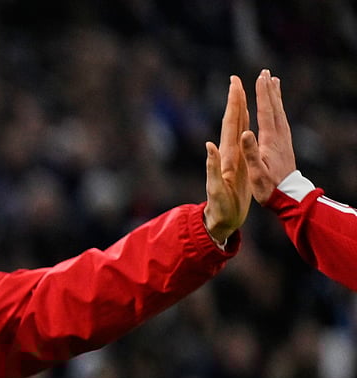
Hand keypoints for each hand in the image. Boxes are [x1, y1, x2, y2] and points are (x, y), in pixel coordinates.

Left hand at [203, 75, 251, 242]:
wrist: (220, 221)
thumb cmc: (220, 209)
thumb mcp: (216, 190)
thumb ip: (211, 169)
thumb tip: (208, 146)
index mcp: (226, 157)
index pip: (230, 125)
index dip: (233, 105)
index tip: (235, 84)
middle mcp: (227, 154)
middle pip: (232, 122)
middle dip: (235, 100)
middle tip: (236, 79)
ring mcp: (232, 158)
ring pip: (237, 128)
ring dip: (240, 110)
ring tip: (242, 93)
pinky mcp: (237, 164)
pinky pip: (242, 140)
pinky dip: (244, 127)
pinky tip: (246, 120)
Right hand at [242, 69, 296, 204]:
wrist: (288, 196)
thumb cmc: (268, 186)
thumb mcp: (256, 172)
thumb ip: (250, 152)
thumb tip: (245, 132)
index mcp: (269, 140)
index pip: (265, 112)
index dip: (262, 94)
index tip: (259, 78)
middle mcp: (279, 136)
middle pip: (274, 107)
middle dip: (269, 89)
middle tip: (266, 72)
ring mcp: (284, 139)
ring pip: (280, 111)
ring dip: (276, 96)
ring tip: (274, 82)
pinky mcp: (285, 144)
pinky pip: (282, 120)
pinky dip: (278, 108)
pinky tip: (277, 106)